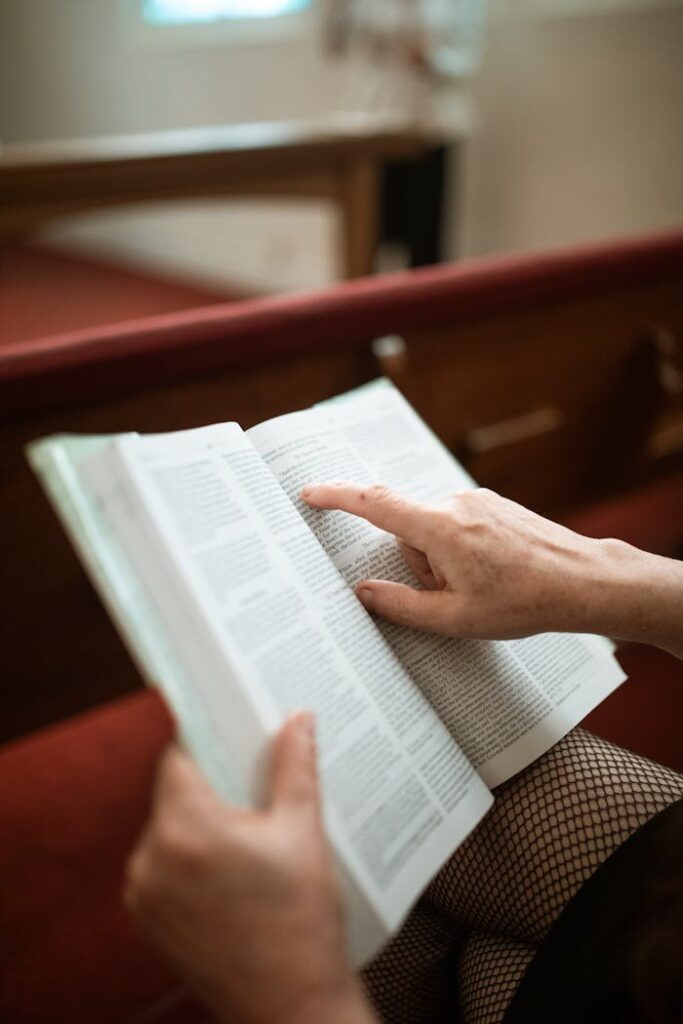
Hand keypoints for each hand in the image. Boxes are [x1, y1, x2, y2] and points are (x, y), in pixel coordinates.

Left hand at [125, 713, 375, 1023]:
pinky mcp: (147, 919)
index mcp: (186, 830)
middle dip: (212, 785)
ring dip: (199, 822)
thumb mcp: (304, 831)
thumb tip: (296, 721)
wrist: (292, 1006)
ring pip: (167, 829)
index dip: (207, 741)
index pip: (179, 757)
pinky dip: (189, 858)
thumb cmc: (300, 925)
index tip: (230, 734)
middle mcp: (152, 860)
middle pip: (174, 792)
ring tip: (248, 835)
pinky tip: (230, 869)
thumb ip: (295, 766)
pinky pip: (161, 865)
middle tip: (253, 789)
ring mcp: (145, 894)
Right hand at [301, 483, 682, 655]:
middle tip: (451, 595)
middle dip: (416, 564)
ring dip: (440, 560)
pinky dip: (459, 550)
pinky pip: (455, 524)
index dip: (337, 497)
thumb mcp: (454, 619)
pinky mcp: (491, 504)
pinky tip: (491, 573)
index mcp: (439, 528)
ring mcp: (475, 500)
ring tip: (478, 587)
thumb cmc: (521, 603)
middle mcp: (454, 503)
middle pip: (406, 531)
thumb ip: (400, 606)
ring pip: (432, 530)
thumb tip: (362, 593)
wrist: (580, 580)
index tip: (309, 493)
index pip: (374, 504)